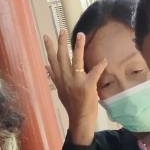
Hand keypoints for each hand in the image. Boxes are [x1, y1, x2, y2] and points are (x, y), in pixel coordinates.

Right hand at [45, 31, 104, 145]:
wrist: (80, 119)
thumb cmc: (71, 105)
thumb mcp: (60, 91)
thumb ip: (54, 77)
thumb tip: (46, 66)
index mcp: (59, 79)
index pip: (52, 60)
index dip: (49, 48)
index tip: (47, 36)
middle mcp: (65, 79)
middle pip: (62, 57)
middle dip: (62, 42)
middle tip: (62, 30)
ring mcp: (76, 82)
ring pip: (76, 60)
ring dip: (78, 47)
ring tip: (80, 35)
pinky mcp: (87, 86)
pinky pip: (94, 73)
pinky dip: (99, 66)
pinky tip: (104, 60)